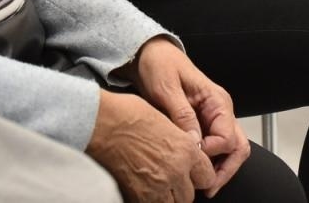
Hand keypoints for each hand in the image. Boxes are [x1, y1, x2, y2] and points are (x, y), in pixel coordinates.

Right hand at [87, 88, 211, 202]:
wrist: (101, 123)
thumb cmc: (127, 114)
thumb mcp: (164, 120)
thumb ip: (180, 141)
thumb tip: (185, 147)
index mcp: (186, 149)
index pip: (207, 176)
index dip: (199, 176)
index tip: (193, 175)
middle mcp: (176, 170)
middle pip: (189, 195)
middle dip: (182, 189)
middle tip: (172, 180)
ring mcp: (157, 186)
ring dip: (168, 197)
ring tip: (158, 186)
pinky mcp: (138, 195)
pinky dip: (150, 200)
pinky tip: (144, 189)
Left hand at [129, 39, 248, 198]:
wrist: (151, 55)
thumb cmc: (160, 66)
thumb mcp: (167, 89)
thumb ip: (182, 116)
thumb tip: (194, 143)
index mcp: (216, 101)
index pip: (227, 137)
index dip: (210, 153)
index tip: (191, 156)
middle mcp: (221, 110)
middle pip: (238, 147)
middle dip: (226, 170)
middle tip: (208, 188)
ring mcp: (214, 117)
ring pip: (231, 150)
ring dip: (220, 169)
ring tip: (203, 185)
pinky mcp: (204, 123)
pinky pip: (216, 147)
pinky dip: (210, 162)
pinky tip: (196, 170)